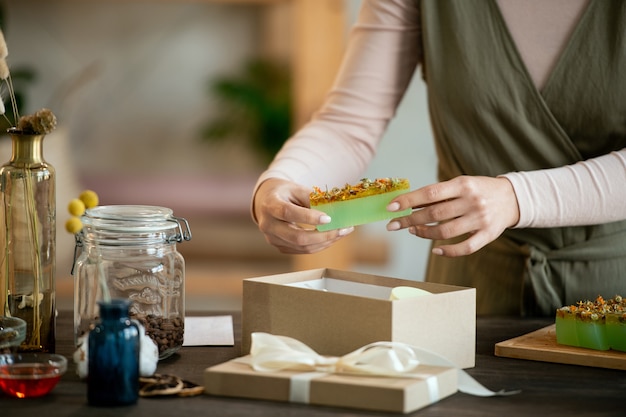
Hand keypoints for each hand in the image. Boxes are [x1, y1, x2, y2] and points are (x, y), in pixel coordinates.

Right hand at [253, 178, 353, 253]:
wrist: (266, 202)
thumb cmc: (284, 193)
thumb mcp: (296, 188)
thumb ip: (312, 198)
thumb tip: (333, 210)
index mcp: (270, 205)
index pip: (288, 213)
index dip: (308, 217)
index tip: (328, 218)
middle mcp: (268, 225)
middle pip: (297, 237)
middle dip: (324, 235)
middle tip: (343, 229)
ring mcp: (273, 239)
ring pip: (302, 247)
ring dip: (326, 241)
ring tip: (342, 232)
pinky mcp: (280, 247)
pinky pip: (302, 250)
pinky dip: (320, 245)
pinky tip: (331, 237)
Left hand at [386, 176, 519, 256]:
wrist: (512, 197)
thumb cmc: (478, 190)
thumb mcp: (460, 184)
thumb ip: (437, 194)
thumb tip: (408, 203)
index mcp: (462, 185)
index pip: (430, 193)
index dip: (408, 201)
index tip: (391, 207)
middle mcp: (472, 201)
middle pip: (434, 214)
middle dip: (409, 220)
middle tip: (393, 225)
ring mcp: (480, 220)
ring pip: (445, 232)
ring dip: (424, 233)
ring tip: (412, 231)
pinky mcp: (488, 235)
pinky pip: (465, 248)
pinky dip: (448, 251)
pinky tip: (436, 250)